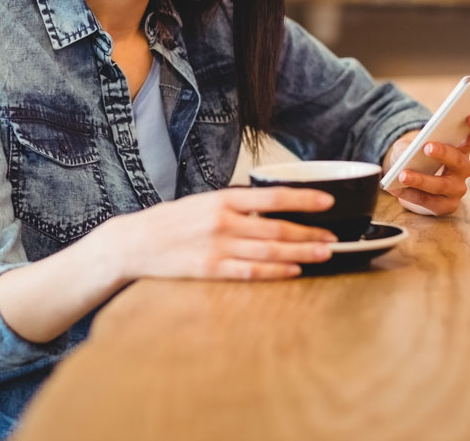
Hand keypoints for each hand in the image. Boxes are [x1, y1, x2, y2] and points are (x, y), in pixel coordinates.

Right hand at [108, 186, 338, 280]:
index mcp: (222, 200)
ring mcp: (218, 248)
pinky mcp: (212, 270)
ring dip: (301, 252)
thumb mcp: (202, 202)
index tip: (327, 201)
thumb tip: (268, 206)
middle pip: (277, 228)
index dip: (303, 200)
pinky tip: (293, 270)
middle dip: (310, 233)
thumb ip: (233, 205)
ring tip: (324, 253)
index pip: (272, 197)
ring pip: (270, 250)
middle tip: (334, 236)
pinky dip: (275, 271)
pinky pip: (251, 272)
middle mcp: (223, 223)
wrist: (135, 243)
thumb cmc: (170, 221)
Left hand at [383, 114, 469, 215]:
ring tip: (402, 174)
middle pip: (459, 160)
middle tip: (427, 147)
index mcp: (461, 147)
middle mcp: (463, 168)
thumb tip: (406, 152)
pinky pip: (429, 201)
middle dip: (444, 153)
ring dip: (422, 179)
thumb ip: (409, 146)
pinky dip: (410, 194)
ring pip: (442, 185)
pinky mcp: (446, 205)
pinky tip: (395, 189)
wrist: (409, 179)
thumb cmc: (414, 156)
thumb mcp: (410, 146)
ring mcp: (457, 188)